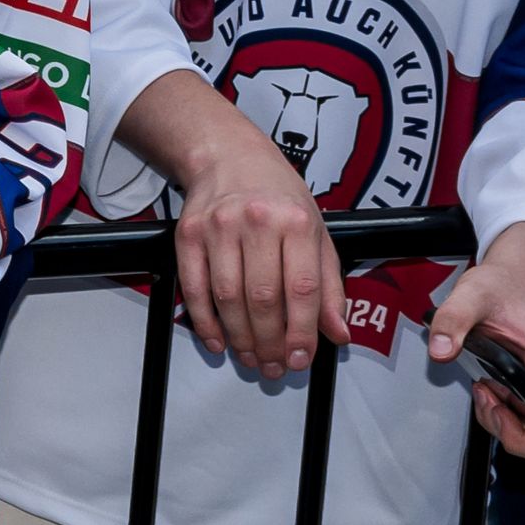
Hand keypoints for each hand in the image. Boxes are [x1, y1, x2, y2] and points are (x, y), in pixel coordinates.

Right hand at [155, 98, 342, 380]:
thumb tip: (337, 333)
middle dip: (270, 342)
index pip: (303, 289)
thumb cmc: (278, 197)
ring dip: (240, 337)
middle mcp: (257, 222)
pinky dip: (205, 322)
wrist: (228, 157)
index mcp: (296, 222)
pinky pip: (194, 288)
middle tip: (274, 367)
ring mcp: (218, 228)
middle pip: (263, 298)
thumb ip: (329, 286)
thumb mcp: (316, 233)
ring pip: (228, 297)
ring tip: (251, 358)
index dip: (302, 331)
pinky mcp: (187, 234)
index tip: (300, 360)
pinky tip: (219, 341)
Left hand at [429, 224, 524, 470]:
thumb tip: (441, 351)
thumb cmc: (505, 282)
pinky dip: (501, 417)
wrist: (515, 272)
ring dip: (506, 428)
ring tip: (483, 394)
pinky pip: (523, 419)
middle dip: (521, 438)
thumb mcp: (474, 292)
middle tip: (490, 407)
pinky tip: (486, 392)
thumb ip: (454, 318)